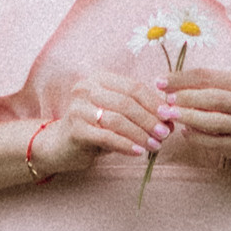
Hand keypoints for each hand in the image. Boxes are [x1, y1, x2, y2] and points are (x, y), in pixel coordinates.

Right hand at [32, 76, 169, 177]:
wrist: (60, 146)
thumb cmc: (94, 129)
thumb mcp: (117, 116)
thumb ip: (139, 114)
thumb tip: (170, 121)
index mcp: (99, 79)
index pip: (133, 87)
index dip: (154, 102)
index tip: (169, 116)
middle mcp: (86, 88)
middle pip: (127, 103)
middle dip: (149, 119)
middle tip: (165, 134)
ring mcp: (78, 108)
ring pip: (118, 120)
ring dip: (140, 134)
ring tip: (155, 145)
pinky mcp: (75, 129)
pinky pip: (107, 137)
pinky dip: (125, 145)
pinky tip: (138, 152)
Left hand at [156, 73, 230, 161]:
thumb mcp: (224, 90)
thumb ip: (199, 86)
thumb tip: (165, 85)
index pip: (206, 76)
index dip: (181, 78)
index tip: (159, 82)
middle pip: (213, 98)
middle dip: (186, 98)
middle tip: (165, 101)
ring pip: (214, 121)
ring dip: (189, 118)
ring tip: (170, 115)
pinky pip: (214, 142)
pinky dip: (197, 137)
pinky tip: (185, 132)